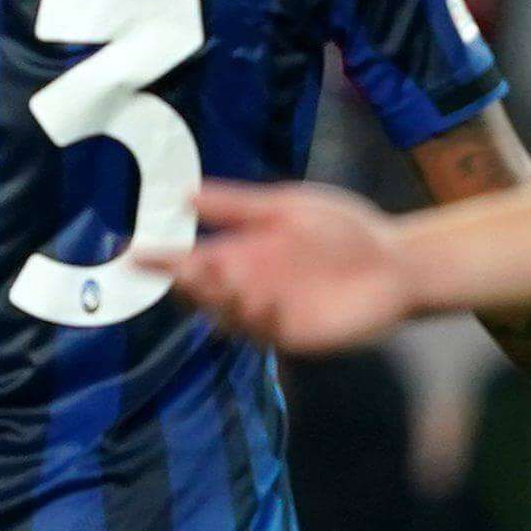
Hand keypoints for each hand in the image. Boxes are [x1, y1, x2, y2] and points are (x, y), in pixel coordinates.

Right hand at [150, 182, 420, 350]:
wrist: (398, 260)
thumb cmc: (346, 230)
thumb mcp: (287, 208)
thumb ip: (238, 206)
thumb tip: (183, 195)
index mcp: (241, 254)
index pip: (190, 260)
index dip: (160, 259)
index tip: (132, 252)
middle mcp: (248, 287)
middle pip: (201, 293)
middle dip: (184, 284)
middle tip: (176, 268)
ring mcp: (270, 313)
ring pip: (227, 316)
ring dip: (217, 300)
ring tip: (211, 276)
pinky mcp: (297, 335)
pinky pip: (266, 331)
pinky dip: (257, 315)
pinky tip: (258, 296)